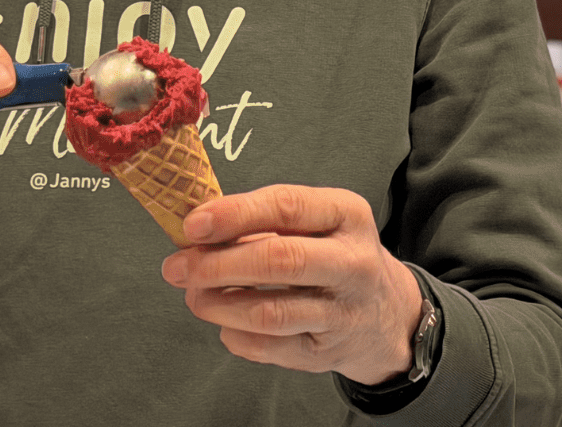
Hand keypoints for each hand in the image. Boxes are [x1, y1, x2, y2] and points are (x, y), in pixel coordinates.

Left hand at [160, 184, 424, 384]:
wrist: (384, 313)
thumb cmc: (333, 254)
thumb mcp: (316, 221)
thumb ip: (261, 220)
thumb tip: (196, 230)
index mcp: (348, 214)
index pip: (286, 207)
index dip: (234, 215)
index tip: (193, 225)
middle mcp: (353, 263)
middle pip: (278, 261)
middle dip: (217, 264)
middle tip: (177, 267)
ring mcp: (343, 312)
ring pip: (269, 312)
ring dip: (218, 304)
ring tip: (193, 295)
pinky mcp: (326, 353)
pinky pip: (268, 347)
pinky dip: (234, 335)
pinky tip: (225, 322)